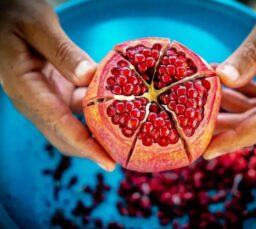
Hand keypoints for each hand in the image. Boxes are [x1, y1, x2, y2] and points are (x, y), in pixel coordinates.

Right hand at [0, 0, 114, 170]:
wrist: (3, 19)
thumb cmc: (14, 17)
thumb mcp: (37, 26)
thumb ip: (62, 52)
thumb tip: (89, 77)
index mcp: (25, 88)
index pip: (58, 125)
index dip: (85, 146)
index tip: (109, 163)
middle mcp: (34, 101)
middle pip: (65, 136)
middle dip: (93, 149)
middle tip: (124, 154)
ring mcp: (45, 99)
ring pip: (74, 125)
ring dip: (98, 133)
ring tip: (126, 137)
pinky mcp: (55, 93)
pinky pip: (78, 109)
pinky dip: (96, 112)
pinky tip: (117, 108)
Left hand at [204, 0, 255, 158]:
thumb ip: (252, 54)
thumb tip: (221, 78)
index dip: (234, 139)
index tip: (207, 151)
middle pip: (254, 122)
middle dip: (221, 124)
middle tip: (190, 123)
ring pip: (253, 112)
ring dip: (225, 106)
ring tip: (198, 96)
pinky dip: (236, 93)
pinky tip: (216, 82)